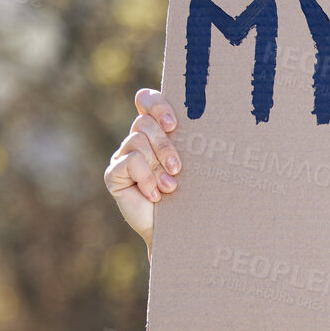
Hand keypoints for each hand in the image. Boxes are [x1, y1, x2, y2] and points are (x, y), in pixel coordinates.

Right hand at [103, 88, 181, 253]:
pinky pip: (129, 163)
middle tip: (177, 168)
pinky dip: (146, 179)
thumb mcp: (195, 166)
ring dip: (157, 166)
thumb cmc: (192, 195)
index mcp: (157, 131)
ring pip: (137, 141)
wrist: (178, 230)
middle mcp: (137, 140)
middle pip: (144, 122)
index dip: (157, 105)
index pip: (147, 100)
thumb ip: (194, 143)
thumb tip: (216, 120)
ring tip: (170, 187)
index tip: (174, 124)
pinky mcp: (113, 174)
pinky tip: (155, 195)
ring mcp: (123, 156)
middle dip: (164, 145)